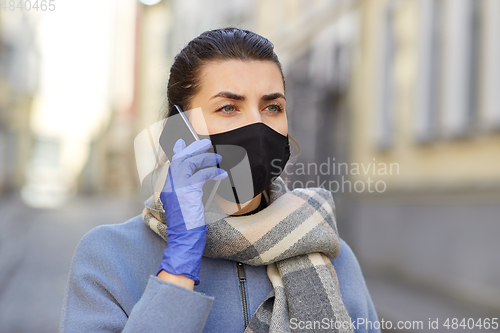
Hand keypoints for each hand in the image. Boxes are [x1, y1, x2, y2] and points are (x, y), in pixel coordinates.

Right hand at [157, 138, 226, 284]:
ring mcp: (177, 188)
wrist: (184, 239)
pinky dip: (213, 172)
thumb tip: (201, 175)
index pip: (172, 163)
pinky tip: (222, 174)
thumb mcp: (186, 203)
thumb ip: (189, 188)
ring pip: (190, 163)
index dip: (178, 150)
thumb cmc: (187, 225)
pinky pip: (202, 175)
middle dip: (194, 148)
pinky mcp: (187, 192)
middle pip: (180, 158)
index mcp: (168, 187)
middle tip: (206, 143)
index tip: (183, 141)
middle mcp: (170, 185)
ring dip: (206, 158)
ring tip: (218, 158)